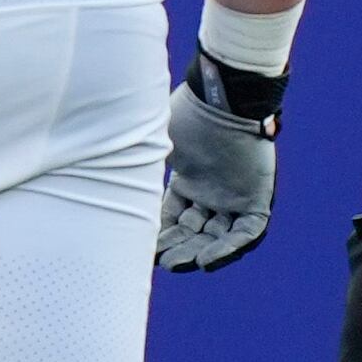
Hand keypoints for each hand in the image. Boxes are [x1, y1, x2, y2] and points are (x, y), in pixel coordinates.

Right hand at [156, 54, 280, 271]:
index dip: (161, 233)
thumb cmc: (188, 116)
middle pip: (196, 230)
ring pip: (220, 235)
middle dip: (179, 247)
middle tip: (164, 261)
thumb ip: (137, 164)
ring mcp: (236, 194)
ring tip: (181, 263)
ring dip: (201, 252)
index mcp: (190, 177)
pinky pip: (249, 231)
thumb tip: (103, 175)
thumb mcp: (153, 143)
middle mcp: (213, 189)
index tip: (145, 248)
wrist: (223, 98)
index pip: (174, 215)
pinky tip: (207, 260)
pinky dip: (230, 248)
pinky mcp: (258, 196)